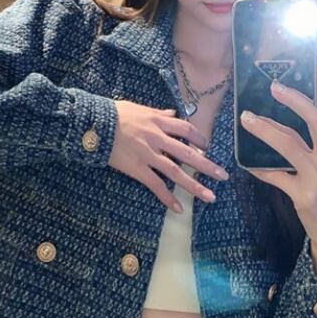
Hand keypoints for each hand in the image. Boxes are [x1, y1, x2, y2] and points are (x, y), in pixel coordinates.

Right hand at [108, 100, 228, 210]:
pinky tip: (178, 209)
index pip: (186, 129)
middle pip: (188, 153)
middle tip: (223, 176)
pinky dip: (167, 197)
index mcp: (158, 121)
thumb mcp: (139, 108)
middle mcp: (157, 138)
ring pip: (176, 172)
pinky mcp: (137, 169)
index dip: (199, 138)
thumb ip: (159, 113)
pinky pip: (155, 185)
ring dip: (194, 185)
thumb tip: (173, 113)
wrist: (93, 124)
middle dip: (207, 166)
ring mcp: (148, 155)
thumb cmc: (114, 114)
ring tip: (210, 197)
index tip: (207, 147)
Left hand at [240, 64, 316, 250]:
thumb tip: (299, 116)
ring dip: (265, 129)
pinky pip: (275, 175)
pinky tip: (249, 164)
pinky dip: (260, 168)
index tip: (315, 69)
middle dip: (294, 101)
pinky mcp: (303, 194)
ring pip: (290, 144)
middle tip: (273, 87)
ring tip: (247, 118)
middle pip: (315, 121)